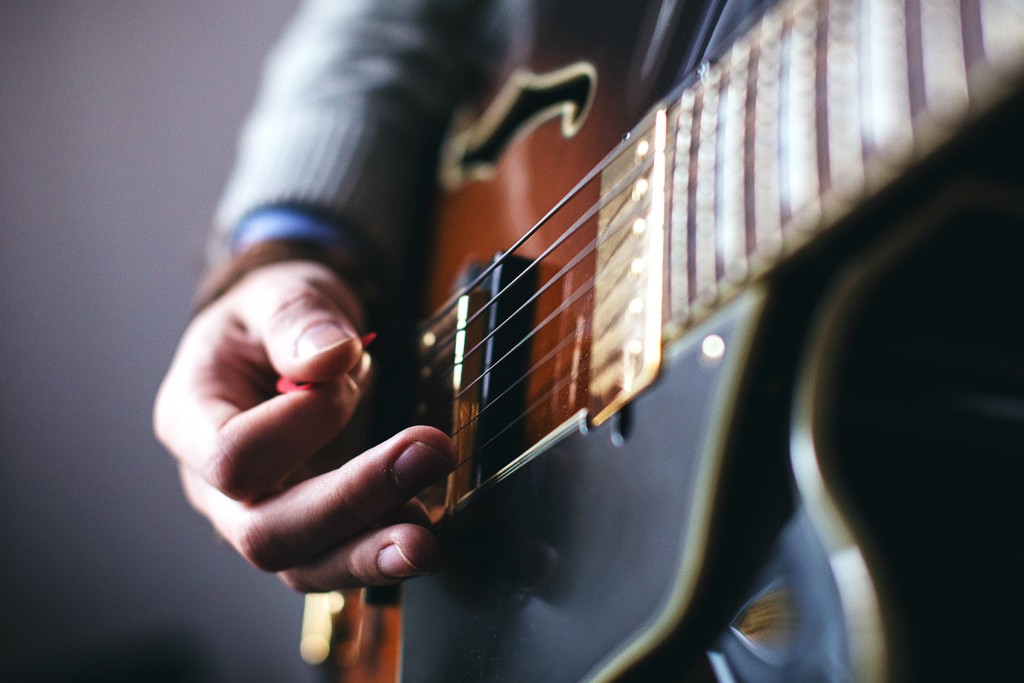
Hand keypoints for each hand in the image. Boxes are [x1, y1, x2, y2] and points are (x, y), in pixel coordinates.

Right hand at [154, 260, 455, 590]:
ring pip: (302, 566)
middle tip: (428, 458)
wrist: (284, 338)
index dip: (302, 426)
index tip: (348, 375)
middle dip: (352, 503)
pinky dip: (380, 552)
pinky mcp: (306, 527)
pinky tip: (422, 532)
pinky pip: (335, 559)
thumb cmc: (270, 317)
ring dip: (369, 557)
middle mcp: (212, 485)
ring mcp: (258, 514)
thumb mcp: (279, 293)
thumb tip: (331, 357)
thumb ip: (298, 318)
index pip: (233, 456)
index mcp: (191, 418)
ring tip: (426, 543)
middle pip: (265, 532)